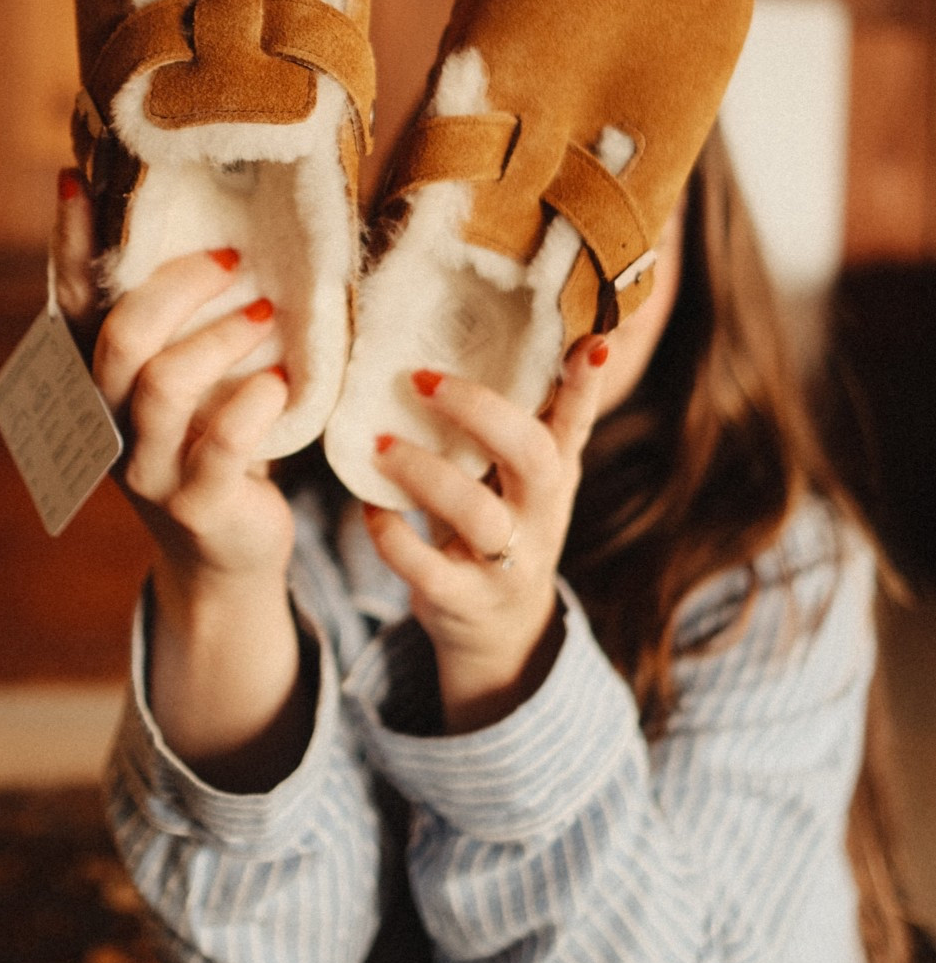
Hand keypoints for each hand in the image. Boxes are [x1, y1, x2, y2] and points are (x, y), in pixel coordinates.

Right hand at [49, 169, 307, 788]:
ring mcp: (148, 470)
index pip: (72, 305)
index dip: (71, 245)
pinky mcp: (197, 506)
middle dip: (177, 288)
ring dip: (223, 339)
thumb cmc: (217, 442)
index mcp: (99, 384)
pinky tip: (280, 385)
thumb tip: (221, 219)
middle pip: (120, 341)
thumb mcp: (192, 380)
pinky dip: (254, 404)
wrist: (229, 556)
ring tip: (269, 317)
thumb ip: (185, 322)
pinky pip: (221, 444)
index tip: (76, 177)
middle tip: (234, 259)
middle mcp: (110, 425)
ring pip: (165, 387)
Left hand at [363, 339, 609, 733]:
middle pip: (533, 456)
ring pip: (477, 512)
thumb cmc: (500, 525)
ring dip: (424, 472)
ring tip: (379, 444)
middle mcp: (542, 514)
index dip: (586, 385)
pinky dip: (392, 535)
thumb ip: (507, 422)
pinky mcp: (465, 599)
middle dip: (479, 412)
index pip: (577, 420)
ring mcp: (508, 561)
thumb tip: (468, 331)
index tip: (592, 341)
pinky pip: (427, 568)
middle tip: (422, 379)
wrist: (500, 632)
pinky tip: (369, 507)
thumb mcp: (518, 477)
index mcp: (555, 472)